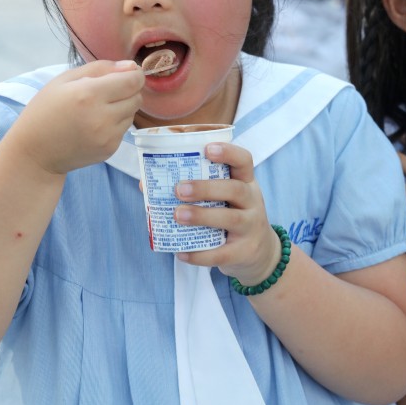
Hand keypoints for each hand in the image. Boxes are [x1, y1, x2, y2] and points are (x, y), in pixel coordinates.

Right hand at [9, 60, 143, 175]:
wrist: (35, 152)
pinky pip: (124, 130)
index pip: (132, 81)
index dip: (134, 74)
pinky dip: (115, 124)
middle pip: (137, 97)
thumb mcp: (65, 79)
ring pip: (132, 113)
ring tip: (98, 110)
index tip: (126, 74)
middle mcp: (102, 117)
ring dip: (122, 108)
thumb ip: (100, 68)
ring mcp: (107, 136)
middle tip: (107, 92)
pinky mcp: (110, 150)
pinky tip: (95, 125)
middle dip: (127, 90)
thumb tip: (131, 66)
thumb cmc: (45, 109)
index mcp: (89, 94)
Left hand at [173, 142, 278, 284]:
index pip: (244, 161)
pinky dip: (200, 255)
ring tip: (178, 215)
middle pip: (235, 189)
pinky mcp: (245, 252)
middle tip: (179, 189)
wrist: (260, 254)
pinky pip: (222, 254)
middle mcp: (252, 202)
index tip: (207, 149)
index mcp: (245, 182)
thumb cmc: (231, 216)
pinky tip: (181, 253)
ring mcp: (251, 227)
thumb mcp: (223, 199)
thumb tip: (146, 184)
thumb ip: (194, 189)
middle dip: (206, 188)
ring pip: (231, 219)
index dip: (228, 152)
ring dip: (202, 216)